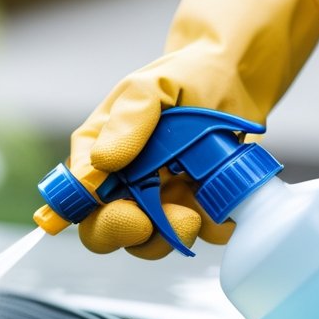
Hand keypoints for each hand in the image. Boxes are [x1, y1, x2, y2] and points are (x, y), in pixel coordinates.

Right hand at [52, 0, 318, 258]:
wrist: (237, 75)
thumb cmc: (185, 75)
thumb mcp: (150, 87)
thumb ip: (128, 120)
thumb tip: (103, 161)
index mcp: (98, 156)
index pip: (80, 202)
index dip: (97, 218)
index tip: (127, 214)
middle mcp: (124, 185)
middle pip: (107, 232)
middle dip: (130, 234)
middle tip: (153, 222)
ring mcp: (161, 202)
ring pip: (151, 243)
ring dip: (171, 237)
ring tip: (194, 213)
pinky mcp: (198, 209)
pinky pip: (202, 235)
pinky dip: (213, 227)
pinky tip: (222, 202)